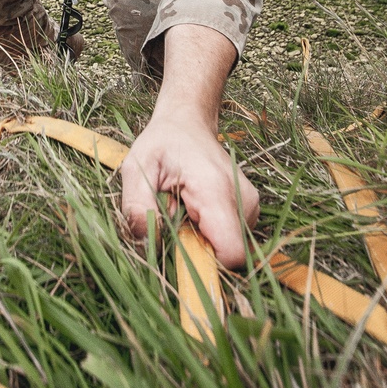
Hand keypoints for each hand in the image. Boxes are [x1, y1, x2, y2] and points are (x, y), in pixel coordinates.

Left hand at [121, 113, 258, 268]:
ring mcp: (250, 205)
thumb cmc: (162, 144)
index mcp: (216, 191)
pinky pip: (229, 238)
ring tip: (183, 208)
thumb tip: (147, 243)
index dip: (204, 264)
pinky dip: (209, 232)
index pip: (232, 254)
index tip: (178, 248)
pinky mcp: (248, 209)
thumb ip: (137, 206)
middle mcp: (243, 200)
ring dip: (201, 239)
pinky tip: (194, 209)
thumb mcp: (138, 167)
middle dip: (196, 249)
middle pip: (227, 255)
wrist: (188, 123)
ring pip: (228, 248)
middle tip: (175, 216)